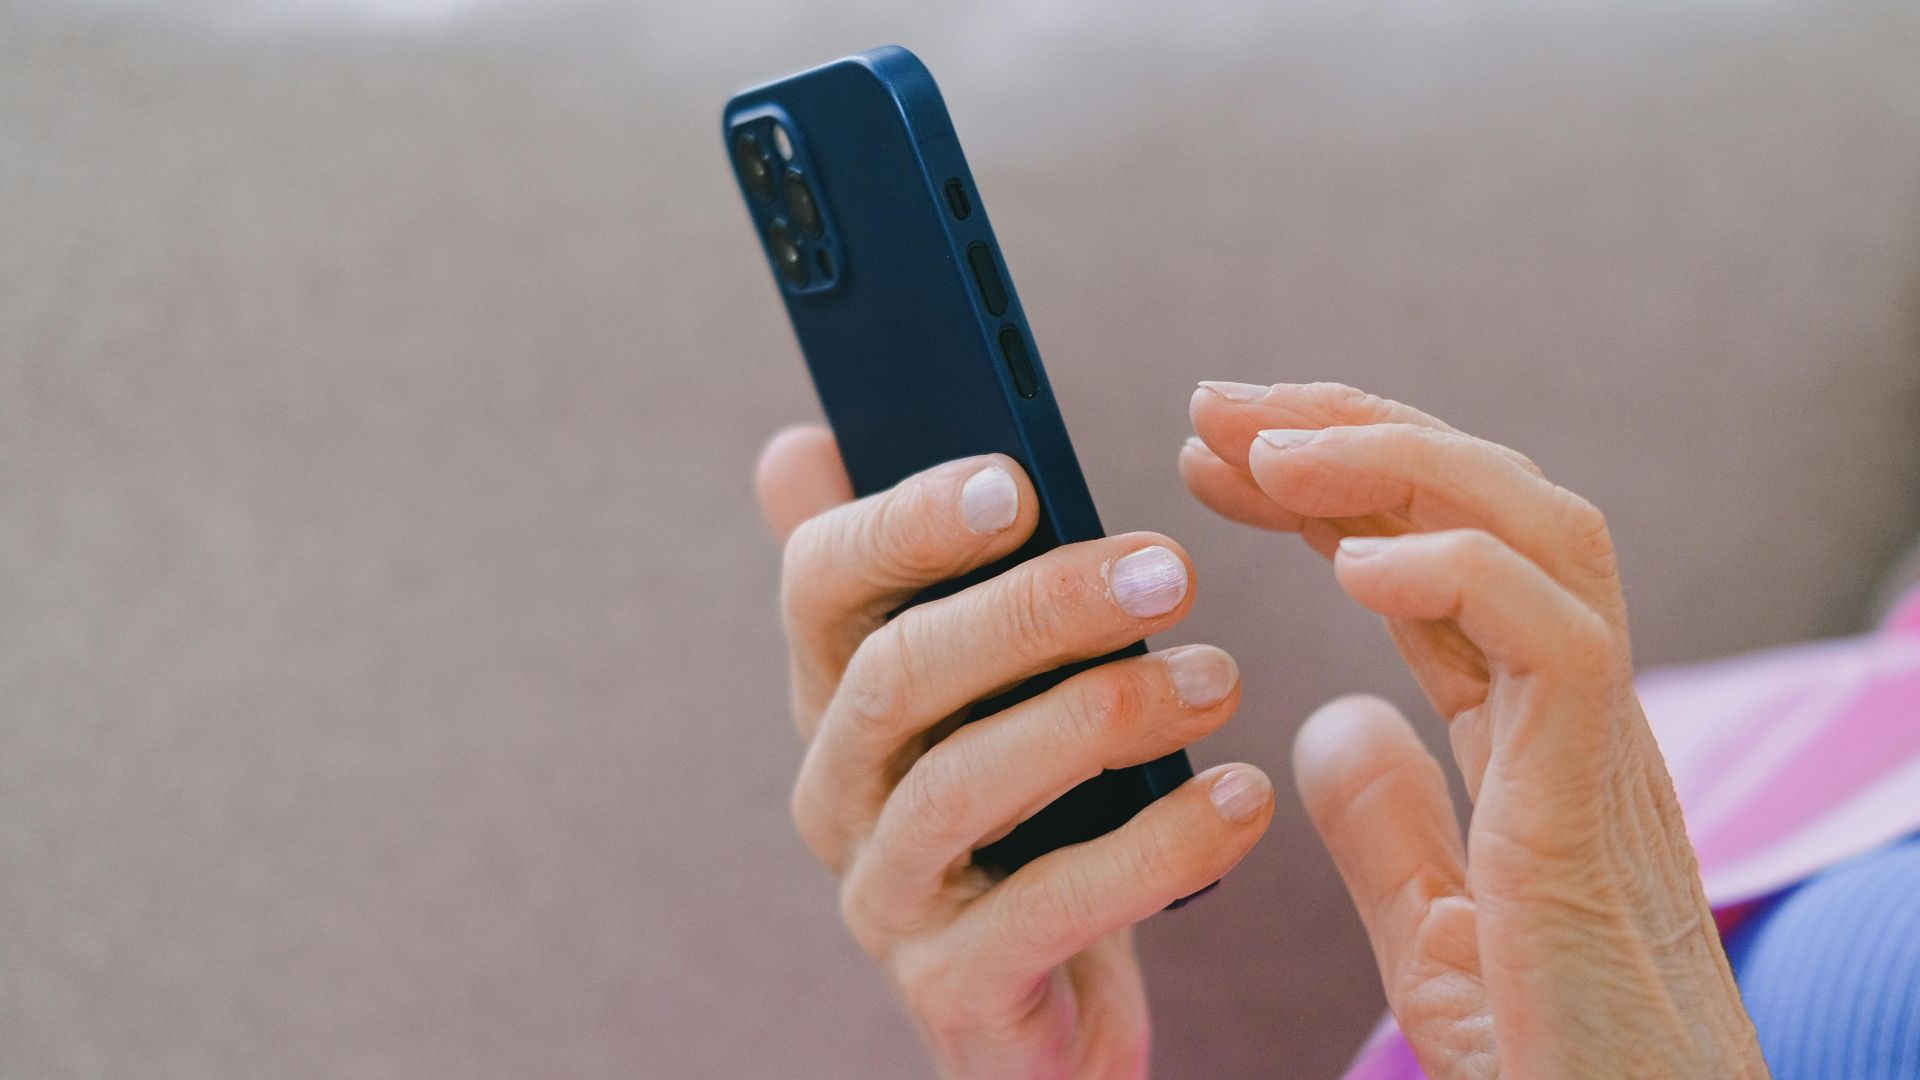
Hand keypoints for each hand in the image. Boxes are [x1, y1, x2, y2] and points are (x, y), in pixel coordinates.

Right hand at [757, 424, 1273, 1079]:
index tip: (1017, 480)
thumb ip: (912, 575)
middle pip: (895, 674)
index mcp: (837, 694)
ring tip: (1219, 678)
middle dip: (1032, 609)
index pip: (819, 584)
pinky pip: (1045, 910)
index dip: (906, 524)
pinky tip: (1240, 799)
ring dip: (1100, 716)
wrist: (1047, 1010)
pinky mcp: (953, 989)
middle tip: (1166, 569)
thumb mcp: (972, 693)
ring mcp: (885, 896)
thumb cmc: (1023, 818)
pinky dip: (1151, 849)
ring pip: (960, 786)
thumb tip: (804, 444)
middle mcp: (836, 790)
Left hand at [1181, 382, 1767, 1078]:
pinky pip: (1556, 641)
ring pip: (1538, 532)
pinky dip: (1461, 575)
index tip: (1216, 457)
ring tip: (1269, 447)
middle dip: (1349, 432)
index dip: (1328, 490)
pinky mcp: (1600, 805)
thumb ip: (1388, 825)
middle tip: (1218, 406)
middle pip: (1486, 509)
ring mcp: (1599, 746)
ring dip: (1395, 464)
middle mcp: (1576, 711)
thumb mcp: (1437, 934)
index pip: (1430, 561)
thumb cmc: (1559, 1063)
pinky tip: (1354, 566)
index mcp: (1531, 733)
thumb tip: (1326, 722)